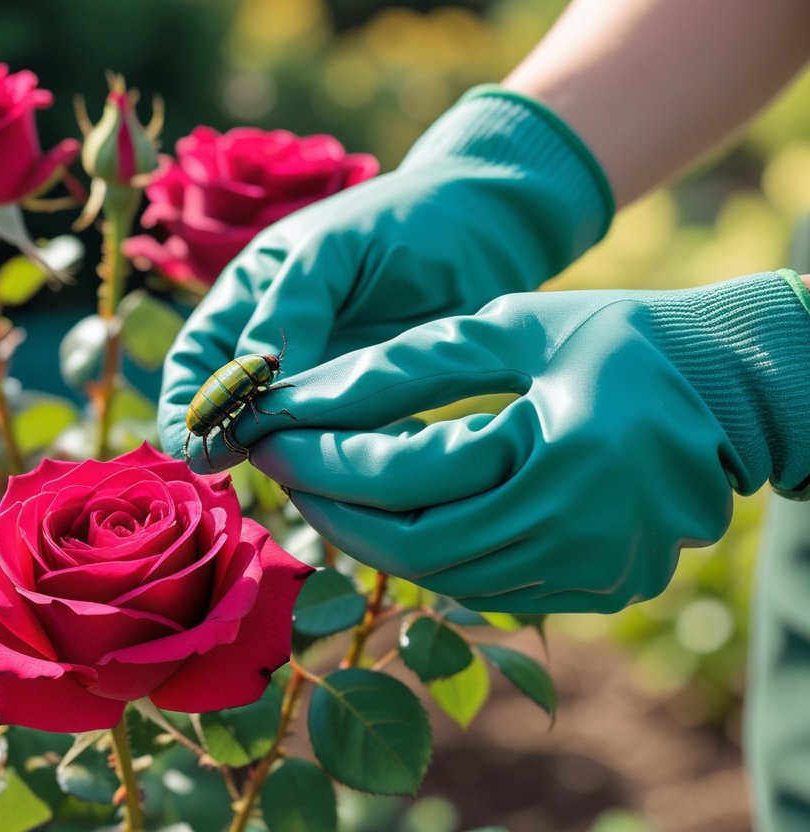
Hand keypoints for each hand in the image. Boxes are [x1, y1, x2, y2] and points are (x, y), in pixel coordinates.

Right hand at [158, 88, 612, 467]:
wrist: (494, 223)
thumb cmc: (407, 217)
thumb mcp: (336, 251)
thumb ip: (291, 311)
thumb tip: (253, 383)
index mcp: (250, 295)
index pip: (195, 360)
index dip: (186, 403)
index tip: (197, 441)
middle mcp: (275, 341)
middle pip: (226, 406)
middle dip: (221, 441)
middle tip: (228, 470)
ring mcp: (321, 374)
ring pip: (281, 429)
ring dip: (276, 456)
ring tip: (285, 477)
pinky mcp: (367, 401)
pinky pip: (336, 438)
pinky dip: (331, 457)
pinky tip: (342, 470)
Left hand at [235, 272, 809, 612]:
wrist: (733, 391)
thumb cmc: (619, 338)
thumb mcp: (511, 327)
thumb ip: (406, 365)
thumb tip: (305, 399)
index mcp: (565, 454)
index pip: (408, 475)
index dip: (325, 456)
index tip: (269, 431)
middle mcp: (583, 532)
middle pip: (414, 548)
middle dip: (334, 509)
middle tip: (280, 469)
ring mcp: (596, 574)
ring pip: (445, 578)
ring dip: (373, 536)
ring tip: (322, 488)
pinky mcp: (599, 590)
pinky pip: (485, 583)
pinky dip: (428, 550)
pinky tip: (392, 513)